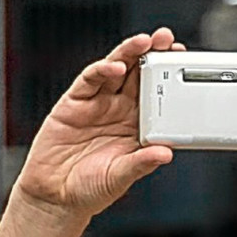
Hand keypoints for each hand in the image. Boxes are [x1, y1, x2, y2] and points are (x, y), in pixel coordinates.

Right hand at [8, 32, 177, 220]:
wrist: (54, 197)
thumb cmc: (89, 188)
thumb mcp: (120, 178)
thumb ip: (141, 163)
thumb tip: (165, 154)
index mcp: (135, 125)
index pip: (156, 93)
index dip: (168, 75)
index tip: (182, 60)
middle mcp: (117, 110)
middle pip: (138, 74)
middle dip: (152, 54)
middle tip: (167, 39)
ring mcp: (96, 105)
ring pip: (115, 70)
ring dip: (130, 53)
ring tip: (145, 42)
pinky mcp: (73, 104)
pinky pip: (89, 80)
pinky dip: (102, 70)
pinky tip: (116, 65)